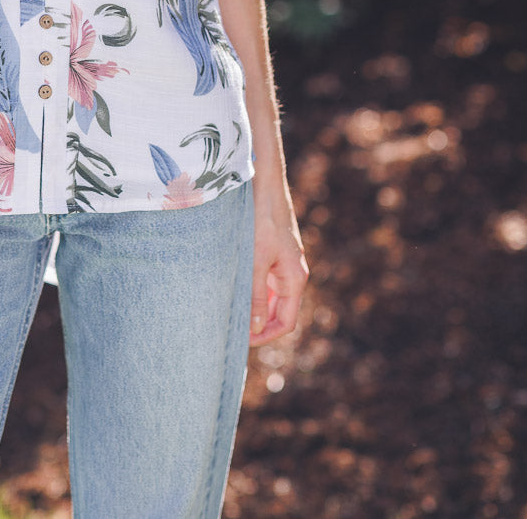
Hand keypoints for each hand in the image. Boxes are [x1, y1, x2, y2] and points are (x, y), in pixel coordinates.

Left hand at [249, 190, 308, 346]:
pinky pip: (266, 280)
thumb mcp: (256, 260)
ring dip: (255, 306)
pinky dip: (254, 289)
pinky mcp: (275, 253)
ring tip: (231, 312)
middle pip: (279, 311)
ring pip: (272, 296)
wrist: (264, 185)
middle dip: (259, 324)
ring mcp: (285, 263)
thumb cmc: (261, 220)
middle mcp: (293, 273)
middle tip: (234, 329)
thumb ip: (256, 295)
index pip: (285, 322)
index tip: (244, 340)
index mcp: (295, 279)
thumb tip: (256, 328)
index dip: (266, 335)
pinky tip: (235, 289)